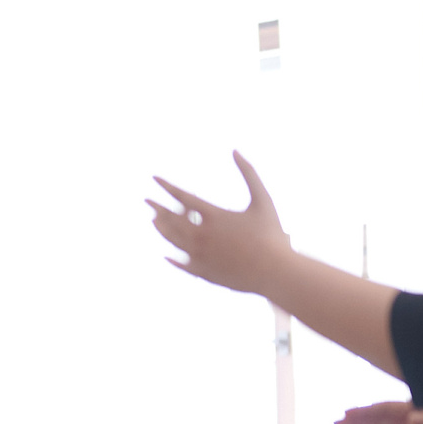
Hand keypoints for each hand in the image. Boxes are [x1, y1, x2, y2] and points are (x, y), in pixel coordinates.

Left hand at [149, 153, 290, 295]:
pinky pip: (183, 264)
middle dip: (158, 207)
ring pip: (173, 240)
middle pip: (171, 218)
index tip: (155, 179)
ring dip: (162, 229)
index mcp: (213, 216)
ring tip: (154, 221)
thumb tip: (235, 150)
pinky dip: (173, 258)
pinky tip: (168, 255)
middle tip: (147, 201)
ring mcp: (201, 256)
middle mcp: (202, 235)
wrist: (275, 271)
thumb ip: (249, 173)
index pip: (182, 197)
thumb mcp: (263, 199)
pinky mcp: (204, 273)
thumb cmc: (272, 234)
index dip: (166, 186)